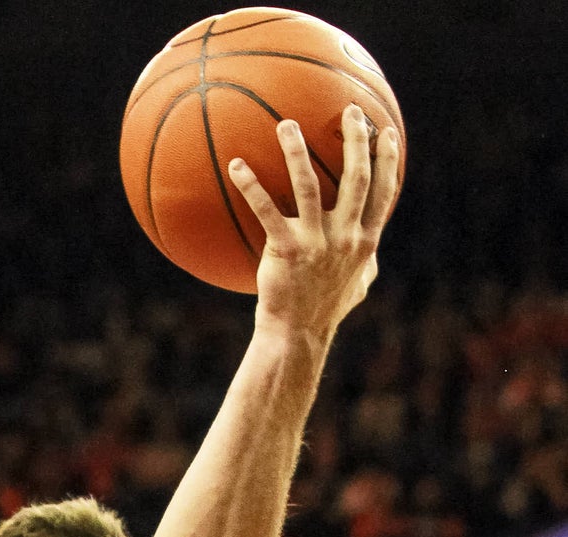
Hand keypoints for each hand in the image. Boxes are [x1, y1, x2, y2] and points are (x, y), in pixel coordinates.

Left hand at [230, 105, 399, 344]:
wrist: (296, 336)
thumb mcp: (356, 287)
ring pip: (309, 185)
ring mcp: (316, 243)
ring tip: (287, 124)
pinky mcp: (286, 251)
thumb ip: (366, 262)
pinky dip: (251, 186)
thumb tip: (373, 251)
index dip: (387, 161)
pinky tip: (237, 165)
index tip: (385, 132)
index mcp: (364, 242)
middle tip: (349, 111)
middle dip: (355, 140)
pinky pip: (266, 211)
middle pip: (356, 178)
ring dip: (297, 151)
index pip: (383, 193)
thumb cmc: (323, 310)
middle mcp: (345, 238)